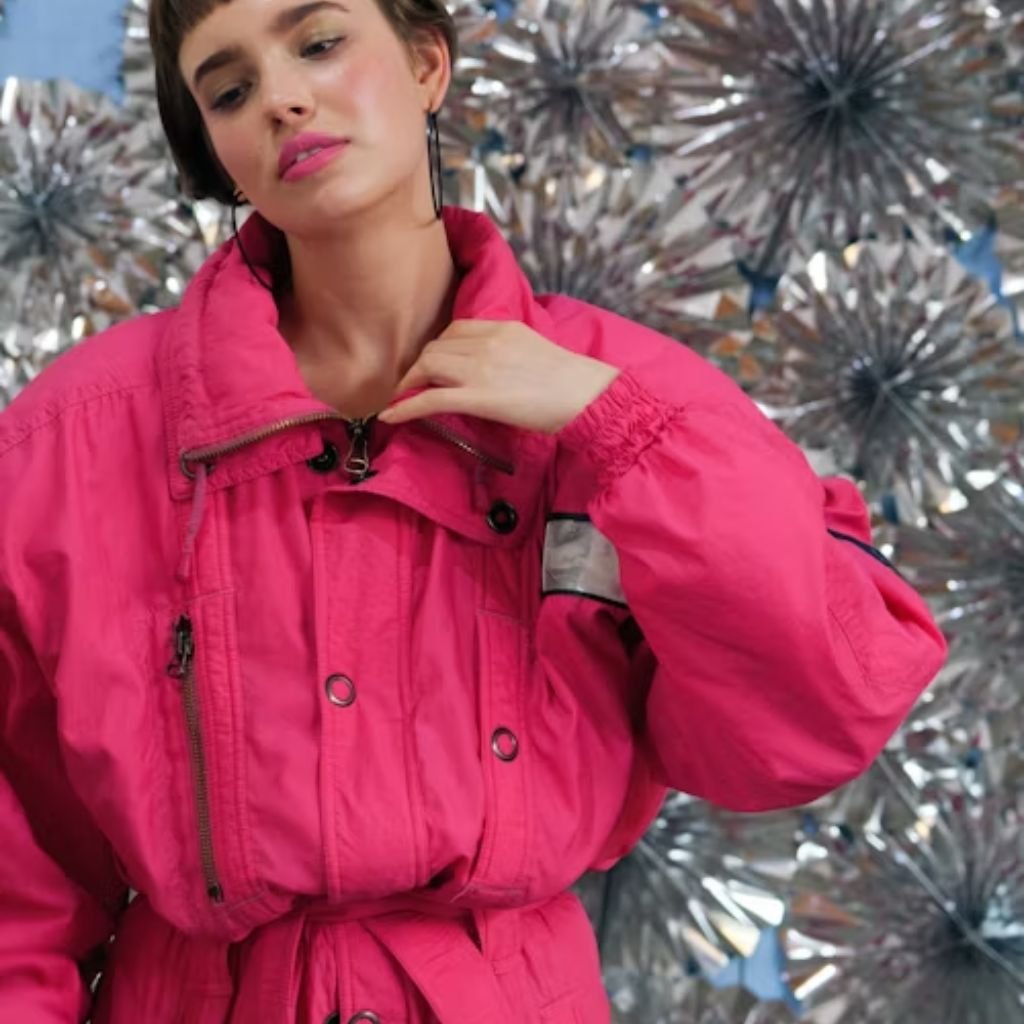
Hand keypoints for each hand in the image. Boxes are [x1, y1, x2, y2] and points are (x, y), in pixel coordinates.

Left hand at [378, 319, 619, 434]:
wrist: (586, 396)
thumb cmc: (571, 381)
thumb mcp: (536, 351)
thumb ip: (509, 352)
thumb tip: (494, 370)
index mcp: (501, 328)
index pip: (455, 330)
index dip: (437, 348)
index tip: (431, 364)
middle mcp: (486, 342)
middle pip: (435, 348)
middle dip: (419, 367)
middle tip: (410, 386)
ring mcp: (480, 369)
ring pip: (428, 367)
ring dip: (408, 384)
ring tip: (400, 400)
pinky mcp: (478, 397)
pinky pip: (430, 398)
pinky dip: (405, 407)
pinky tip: (390, 417)